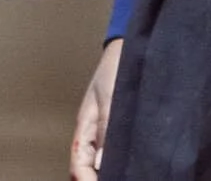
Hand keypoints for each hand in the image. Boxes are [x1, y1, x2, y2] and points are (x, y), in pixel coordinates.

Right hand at [69, 39, 121, 179]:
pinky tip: (130, 161)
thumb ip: (106, 128)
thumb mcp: (111, 97)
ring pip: (101, 159)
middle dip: (95, 177)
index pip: (78, 162)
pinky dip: (119, 157)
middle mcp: (95, 130)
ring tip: (124, 174)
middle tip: (117, 179)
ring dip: (108, 169)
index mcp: (85, 126)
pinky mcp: (121, 122)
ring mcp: (107, 127)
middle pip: (88, 165)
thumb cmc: (117, 65)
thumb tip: (100, 162)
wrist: (132, 44)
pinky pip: (116, 146)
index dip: (86, 178)